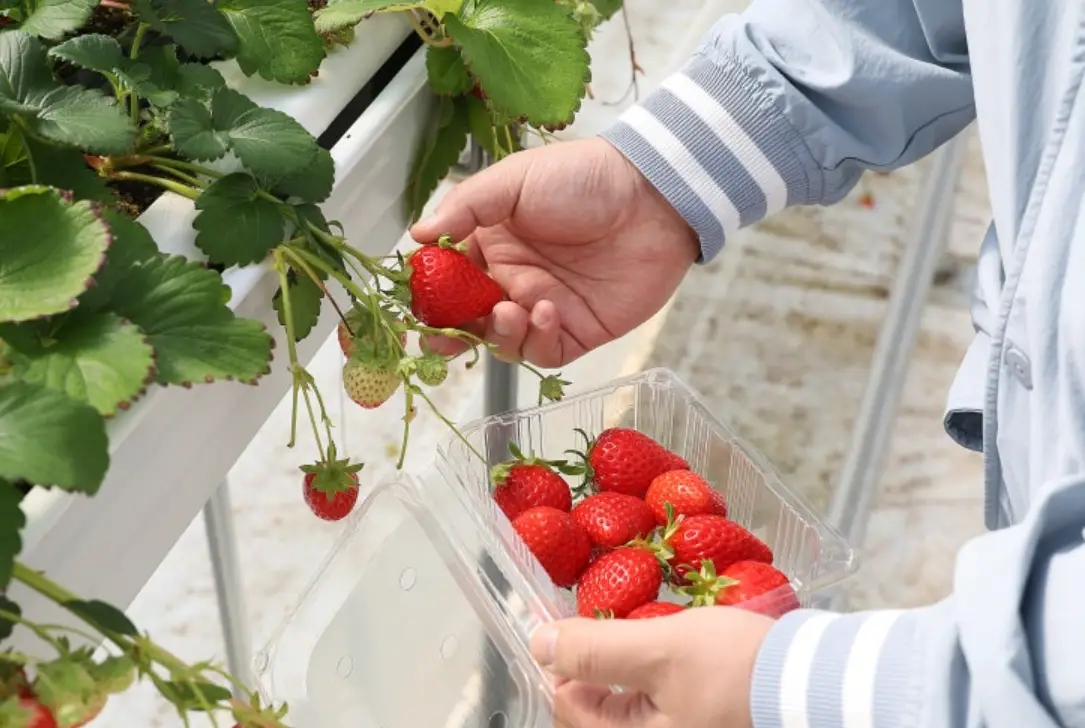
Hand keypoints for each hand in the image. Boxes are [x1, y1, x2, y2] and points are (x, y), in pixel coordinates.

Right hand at [409, 138, 698, 367]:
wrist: (653, 196)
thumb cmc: (585, 178)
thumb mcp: (514, 180)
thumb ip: (465, 208)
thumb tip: (417, 235)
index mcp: (491, 245)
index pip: (447, 280)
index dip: (429, 295)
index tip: (416, 303)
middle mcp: (512, 280)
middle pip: (467, 320)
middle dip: (450, 333)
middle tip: (442, 337)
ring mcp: (542, 307)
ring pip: (502, 342)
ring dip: (496, 335)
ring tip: (509, 310)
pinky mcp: (577, 331)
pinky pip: (543, 351)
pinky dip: (536, 340)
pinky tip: (545, 312)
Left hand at [530, 608, 774, 727]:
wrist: (812, 682)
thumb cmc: (736, 667)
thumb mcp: (658, 648)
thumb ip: (594, 650)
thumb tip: (540, 644)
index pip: (568, 707)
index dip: (564, 660)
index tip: (575, 622)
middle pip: (596, 710)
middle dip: (595, 667)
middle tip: (608, 625)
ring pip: (628, 706)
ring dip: (624, 670)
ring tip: (639, 632)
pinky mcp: (703, 726)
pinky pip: (659, 707)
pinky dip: (654, 678)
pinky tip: (670, 651)